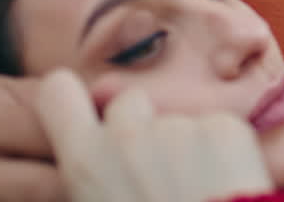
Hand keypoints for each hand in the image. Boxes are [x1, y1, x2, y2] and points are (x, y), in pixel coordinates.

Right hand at [36, 69, 272, 201]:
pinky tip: (225, 189)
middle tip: (158, 177)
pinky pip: (219, 130)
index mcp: (85, 162)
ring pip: (179, 122)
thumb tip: (98, 174)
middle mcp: (127, 134)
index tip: (86, 115)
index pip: (57, 92)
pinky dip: (223, 154)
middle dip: (140, 128)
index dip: (71, 101)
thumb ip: (93, 181)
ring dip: (185, 148)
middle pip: (128, 103)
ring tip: (196, 194)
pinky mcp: (225, 128)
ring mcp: (179, 127)